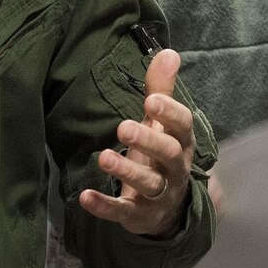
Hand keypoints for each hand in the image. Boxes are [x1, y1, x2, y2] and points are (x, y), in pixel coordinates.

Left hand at [80, 49, 193, 236]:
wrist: (167, 209)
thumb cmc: (159, 154)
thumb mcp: (161, 124)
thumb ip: (161, 90)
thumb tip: (169, 51)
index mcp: (180, 142)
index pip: (182, 126)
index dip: (169, 113)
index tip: (150, 100)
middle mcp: (174, 169)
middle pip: (168, 154)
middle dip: (148, 141)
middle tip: (123, 127)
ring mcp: (159, 196)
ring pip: (149, 184)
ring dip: (127, 171)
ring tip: (103, 158)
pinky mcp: (139, 216)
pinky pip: (123, 211)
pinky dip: (105, 206)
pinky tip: (85, 197)